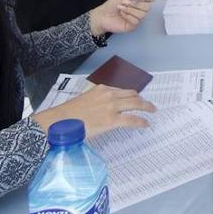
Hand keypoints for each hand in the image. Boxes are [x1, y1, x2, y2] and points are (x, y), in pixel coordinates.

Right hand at [31, 84, 155, 137]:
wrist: (60, 121)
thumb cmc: (68, 114)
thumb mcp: (84, 101)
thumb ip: (95, 102)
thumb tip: (100, 111)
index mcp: (101, 89)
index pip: (121, 90)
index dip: (131, 95)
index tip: (135, 98)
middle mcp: (108, 95)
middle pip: (132, 95)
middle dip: (142, 99)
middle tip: (148, 104)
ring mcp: (111, 107)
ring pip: (135, 104)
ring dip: (146, 107)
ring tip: (152, 111)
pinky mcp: (112, 120)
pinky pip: (132, 119)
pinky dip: (141, 121)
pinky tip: (146, 124)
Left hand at [89, 0, 155, 35]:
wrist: (102, 15)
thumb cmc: (111, 5)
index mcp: (138, 0)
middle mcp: (139, 9)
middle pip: (148, 7)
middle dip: (136, 4)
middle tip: (125, 2)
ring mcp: (137, 18)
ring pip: (142, 14)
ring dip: (130, 10)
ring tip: (121, 8)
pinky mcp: (133, 25)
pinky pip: (136, 21)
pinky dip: (128, 16)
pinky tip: (122, 15)